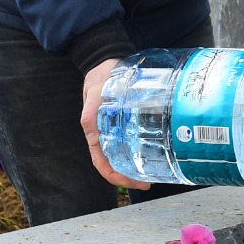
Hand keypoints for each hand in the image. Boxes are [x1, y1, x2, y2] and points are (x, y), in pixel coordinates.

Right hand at [80, 58, 149, 190]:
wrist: (105, 61)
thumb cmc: (99, 77)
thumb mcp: (94, 93)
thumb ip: (90, 112)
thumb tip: (91, 133)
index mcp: (94, 132)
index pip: (101, 163)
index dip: (115, 176)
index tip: (133, 182)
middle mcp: (104, 134)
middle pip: (114, 164)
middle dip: (129, 177)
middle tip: (148, 182)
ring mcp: (115, 129)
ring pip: (123, 155)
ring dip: (135, 167)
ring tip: (153, 173)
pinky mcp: (125, 122)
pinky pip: (131, 141)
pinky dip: (139, 150)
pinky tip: (153, 152)